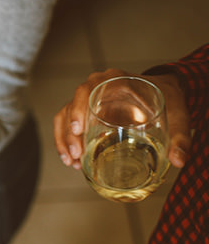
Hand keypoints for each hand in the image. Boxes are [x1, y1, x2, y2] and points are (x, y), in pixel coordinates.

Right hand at [53, 69, 189, 168]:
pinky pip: (66, 125)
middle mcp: (96, 88)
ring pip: (64, 117)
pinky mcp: (86, 114)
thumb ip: (180, 135)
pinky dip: (64, 143)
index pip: (87, 89)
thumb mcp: (177, 113)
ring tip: (71, 162)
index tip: (78, 129)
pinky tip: (71, 161)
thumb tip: (179, 160)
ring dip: (63, 140)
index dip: (78, 108)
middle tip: (77, 154)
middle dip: (69, 133)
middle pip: (71, 106)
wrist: (163, 94)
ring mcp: (88, 101)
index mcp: (114, 81)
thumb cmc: (167, 98)